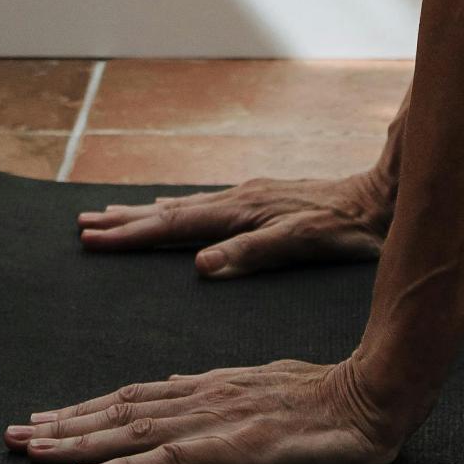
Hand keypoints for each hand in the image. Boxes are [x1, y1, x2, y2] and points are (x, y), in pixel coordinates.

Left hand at [4, 355, 406, 463]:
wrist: (371, 396)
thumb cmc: (325, 395)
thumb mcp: (263, 383)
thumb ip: (216, 389)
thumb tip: (172, 387)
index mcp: (209, 384)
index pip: (132, 396)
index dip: (84, 409)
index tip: (42, 419)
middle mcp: (201, 396)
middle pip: (117, 411)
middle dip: (60, 424)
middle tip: (10, 435)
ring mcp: (214, 421)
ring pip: (129, 432)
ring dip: (74, 443)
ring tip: (30, 450)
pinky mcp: (231, 448)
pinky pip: (166, 461)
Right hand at [73, 173, 390, 276]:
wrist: (381, 199)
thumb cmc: (345, 229)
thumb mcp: (301, 242)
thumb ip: (252, 252)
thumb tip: (200, 264)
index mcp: (241, 212)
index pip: (173, 225)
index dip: (130, 235)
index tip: (91, 238)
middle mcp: (238, 199)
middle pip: (169, 212)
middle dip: (125, 221)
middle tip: (82, 225)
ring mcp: (248, 198)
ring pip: (184, 206)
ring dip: (145, 213)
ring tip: (110, 215)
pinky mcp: (260, 202)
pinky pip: (205, 206)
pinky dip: (176, 211)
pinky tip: (171, 211)